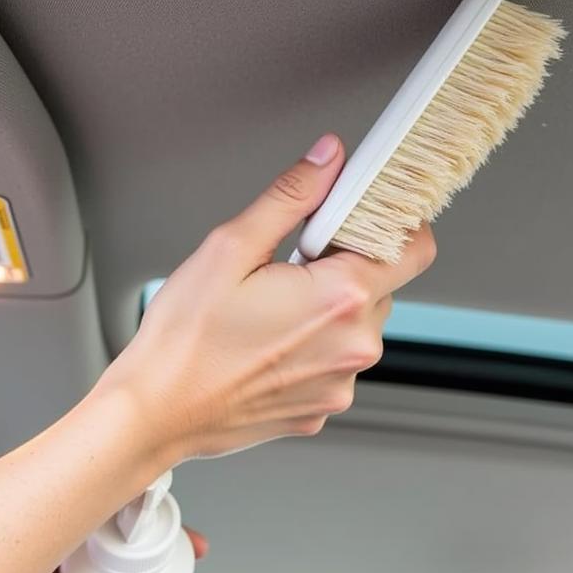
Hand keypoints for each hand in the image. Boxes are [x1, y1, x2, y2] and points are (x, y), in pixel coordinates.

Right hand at [96, 133, 435, 461]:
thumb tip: (328, 160)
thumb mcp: (230, 248)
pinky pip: (334, 364)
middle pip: (382, 286)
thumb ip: (291, 197)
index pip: (416, 248)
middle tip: (291, 268)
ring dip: (328, 311)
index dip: (395, 225)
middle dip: (345, 268)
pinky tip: (267, 346)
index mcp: (342, 298)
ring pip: (357, 327)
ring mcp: (340, 383)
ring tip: (271, 312)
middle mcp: (354, 346)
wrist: (157, 412)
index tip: (364, 218)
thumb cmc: (185, 339)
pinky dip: (312, 349)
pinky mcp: (322, 407)